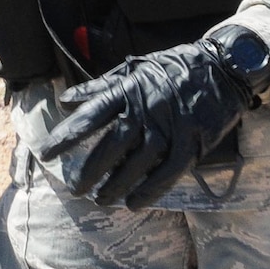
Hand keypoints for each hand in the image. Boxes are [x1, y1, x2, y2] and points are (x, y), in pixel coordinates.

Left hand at [40, 39, 259, 208]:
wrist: (223, 65)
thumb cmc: (172, 69)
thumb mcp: (132, 70)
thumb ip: (98, 88)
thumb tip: (66, 99)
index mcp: (127, 90)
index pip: (91, 116)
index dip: (67, 136)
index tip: (46, 153)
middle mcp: (146, 109)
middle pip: (112, 146)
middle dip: (90, 170)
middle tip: (74, 188)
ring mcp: (171, 126)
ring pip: (138, 163)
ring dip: (117, 185)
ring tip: (101, 199)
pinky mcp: (193, 140)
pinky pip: (169, 171)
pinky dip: (151, 189)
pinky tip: (135, 203)